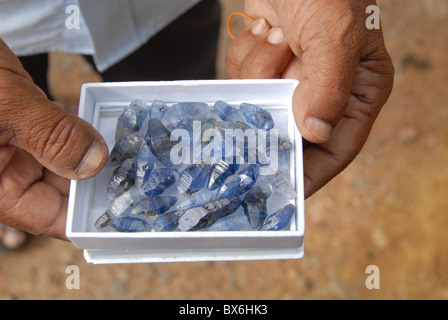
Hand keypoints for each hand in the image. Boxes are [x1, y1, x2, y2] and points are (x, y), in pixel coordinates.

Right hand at [0, 40, 107, 239]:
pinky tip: (95, 121)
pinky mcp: (15, 119)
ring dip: (89, 151)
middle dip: (93, 179)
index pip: (43, 216)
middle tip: (133, 172)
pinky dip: (74, 127)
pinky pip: (53, 132)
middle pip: (57, 189)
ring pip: (60, 159)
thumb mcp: (7, 106)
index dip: (82, 217)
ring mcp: (8, 144)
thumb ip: (52, 136)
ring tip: (123, 146)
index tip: (121, 213)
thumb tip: (93, 162)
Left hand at [227, 0, 393, 197]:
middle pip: (288, 129)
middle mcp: (325, 91)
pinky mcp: (266, 63)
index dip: (308, 174)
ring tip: (277, 34)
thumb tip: (314, 133)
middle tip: (267, 90)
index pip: (335, 150)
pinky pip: (243, 77)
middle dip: (272, 108)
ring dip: (260, 67)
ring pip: (260, 101)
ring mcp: (292, 78)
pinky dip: (245, 53)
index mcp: (357, 92)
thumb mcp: (335, 33)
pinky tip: (263, 29)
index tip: (280, 191)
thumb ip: (328, 86)